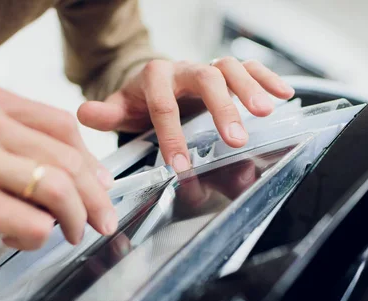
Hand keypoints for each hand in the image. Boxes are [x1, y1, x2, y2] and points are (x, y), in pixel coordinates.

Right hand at [0, 86, 116, 249]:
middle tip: (101, 219)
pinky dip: (39, 237)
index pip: (63, 127)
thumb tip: (84, 175)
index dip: (91, 161)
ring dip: (75, 218)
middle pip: (68, 160)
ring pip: (58, 189)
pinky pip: (31, 222)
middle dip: (95, 198)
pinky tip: (22, 239)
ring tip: (71, 232)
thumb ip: (22, 142)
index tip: (101, 184)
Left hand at [77, 58, 294, 171]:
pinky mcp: (226, 73)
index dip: (172, 136)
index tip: (181, 165)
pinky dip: (267, 79)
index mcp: (156, 77)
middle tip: (234, 138)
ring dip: (249, 89)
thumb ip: (106, 112)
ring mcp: (207, 69)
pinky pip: (249, 68)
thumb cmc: (142, 99)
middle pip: (206, 79)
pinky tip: (282, 95)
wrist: (156, 82)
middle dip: (222, 108)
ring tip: (264, 112)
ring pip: (231, 69)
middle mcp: (184, 69)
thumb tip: (84, 113)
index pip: (164, 105)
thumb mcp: (121, 108)